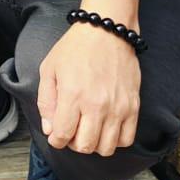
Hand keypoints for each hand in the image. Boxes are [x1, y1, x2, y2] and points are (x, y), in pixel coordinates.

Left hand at [37, 20, 140, 157]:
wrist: (107, 31)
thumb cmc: (76, 48)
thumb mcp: (49, 69)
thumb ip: (46, 102)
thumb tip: (49, 130)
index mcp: (72, 95)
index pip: (62, 135)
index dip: (56, 140)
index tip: (57, 135)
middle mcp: (96, 105)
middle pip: (85, 146)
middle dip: (74, 143)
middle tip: (72, 131)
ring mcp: (117, 107)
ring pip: (106, 148)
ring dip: (94, 144)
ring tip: (89, 129)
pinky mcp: (133, 106)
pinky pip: (127, 139)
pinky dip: (115, 140)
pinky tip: (107, 128)